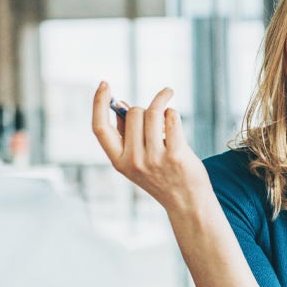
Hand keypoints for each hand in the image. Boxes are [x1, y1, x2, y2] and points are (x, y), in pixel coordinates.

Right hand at [91, 82, 212, 212]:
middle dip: (144, 109)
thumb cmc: (163, 176)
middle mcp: (134, 161)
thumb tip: (122, 104)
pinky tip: (174, 119)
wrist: (187, 202)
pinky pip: (171, 118)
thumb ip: (128, 135)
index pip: (100, 128)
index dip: (99, 103)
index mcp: (119, 161)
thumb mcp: (137, 160)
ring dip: (161, 103)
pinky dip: (172, 113)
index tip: (104, 84)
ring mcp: (155, 159)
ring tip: (167, 105)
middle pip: (134, 114)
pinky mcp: (176, 155)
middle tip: (155, 116)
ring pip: (153, 113)